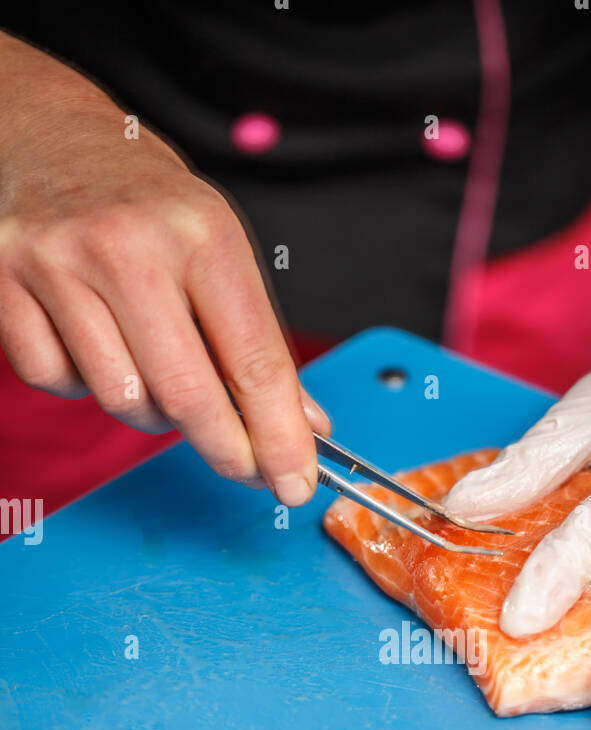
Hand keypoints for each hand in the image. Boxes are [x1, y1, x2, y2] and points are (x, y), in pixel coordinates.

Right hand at [0, 33, 327, 504]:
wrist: (48, 132)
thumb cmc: (144, 199)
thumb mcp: (217, 246)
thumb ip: (258, 341)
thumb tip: (305, 424)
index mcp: (201, 233)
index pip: (255, 362)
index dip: (279, 437)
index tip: (295, 480)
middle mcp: (130, 246)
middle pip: (188, 396)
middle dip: (225, 449)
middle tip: (245, 467)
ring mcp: (59, 264)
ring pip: (121, 398)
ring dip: (149, 410)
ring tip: (155, 369)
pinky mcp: (5, 284)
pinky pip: (56, 380)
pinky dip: (80, 382)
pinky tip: (92, 342)